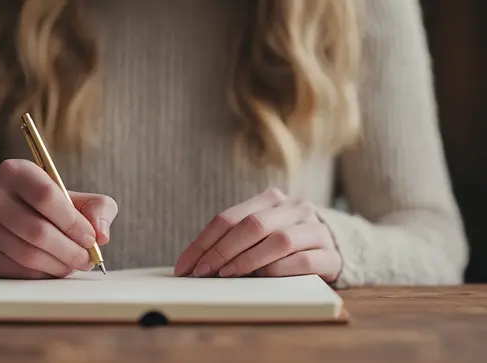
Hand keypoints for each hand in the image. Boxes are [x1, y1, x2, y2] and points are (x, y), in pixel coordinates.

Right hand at [0, 159, 117, 278]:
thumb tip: (101, 234)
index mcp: (15, 171)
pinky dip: (40, 275)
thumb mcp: (78, 199)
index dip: (73, 222)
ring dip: (58, 266)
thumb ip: (99, 208)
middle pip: (37, 230)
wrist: (8, 222)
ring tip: (73, 266)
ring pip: (27, 254)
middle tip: (86, 260)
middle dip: (70, 251)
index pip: (46, 196)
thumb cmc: (50, 209)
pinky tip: (52, 270)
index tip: (90, 238)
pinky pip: (14, 270)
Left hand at [174, 188, 340, 281]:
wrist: (335, 249)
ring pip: (278, 240)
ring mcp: (314, 229)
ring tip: (227, 275)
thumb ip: (232, 242)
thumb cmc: (284, 245)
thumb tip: (194, 265)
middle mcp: (294, 208)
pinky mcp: (330, 254)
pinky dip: (278, 270)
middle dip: (222, 250)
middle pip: (251, 225)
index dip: (202, 242)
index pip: (228, 218)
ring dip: (248, 260)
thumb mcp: (258, 236)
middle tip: (203, 272)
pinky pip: (302, 261)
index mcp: (270, 200)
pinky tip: (262, 278)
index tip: (184, 266)